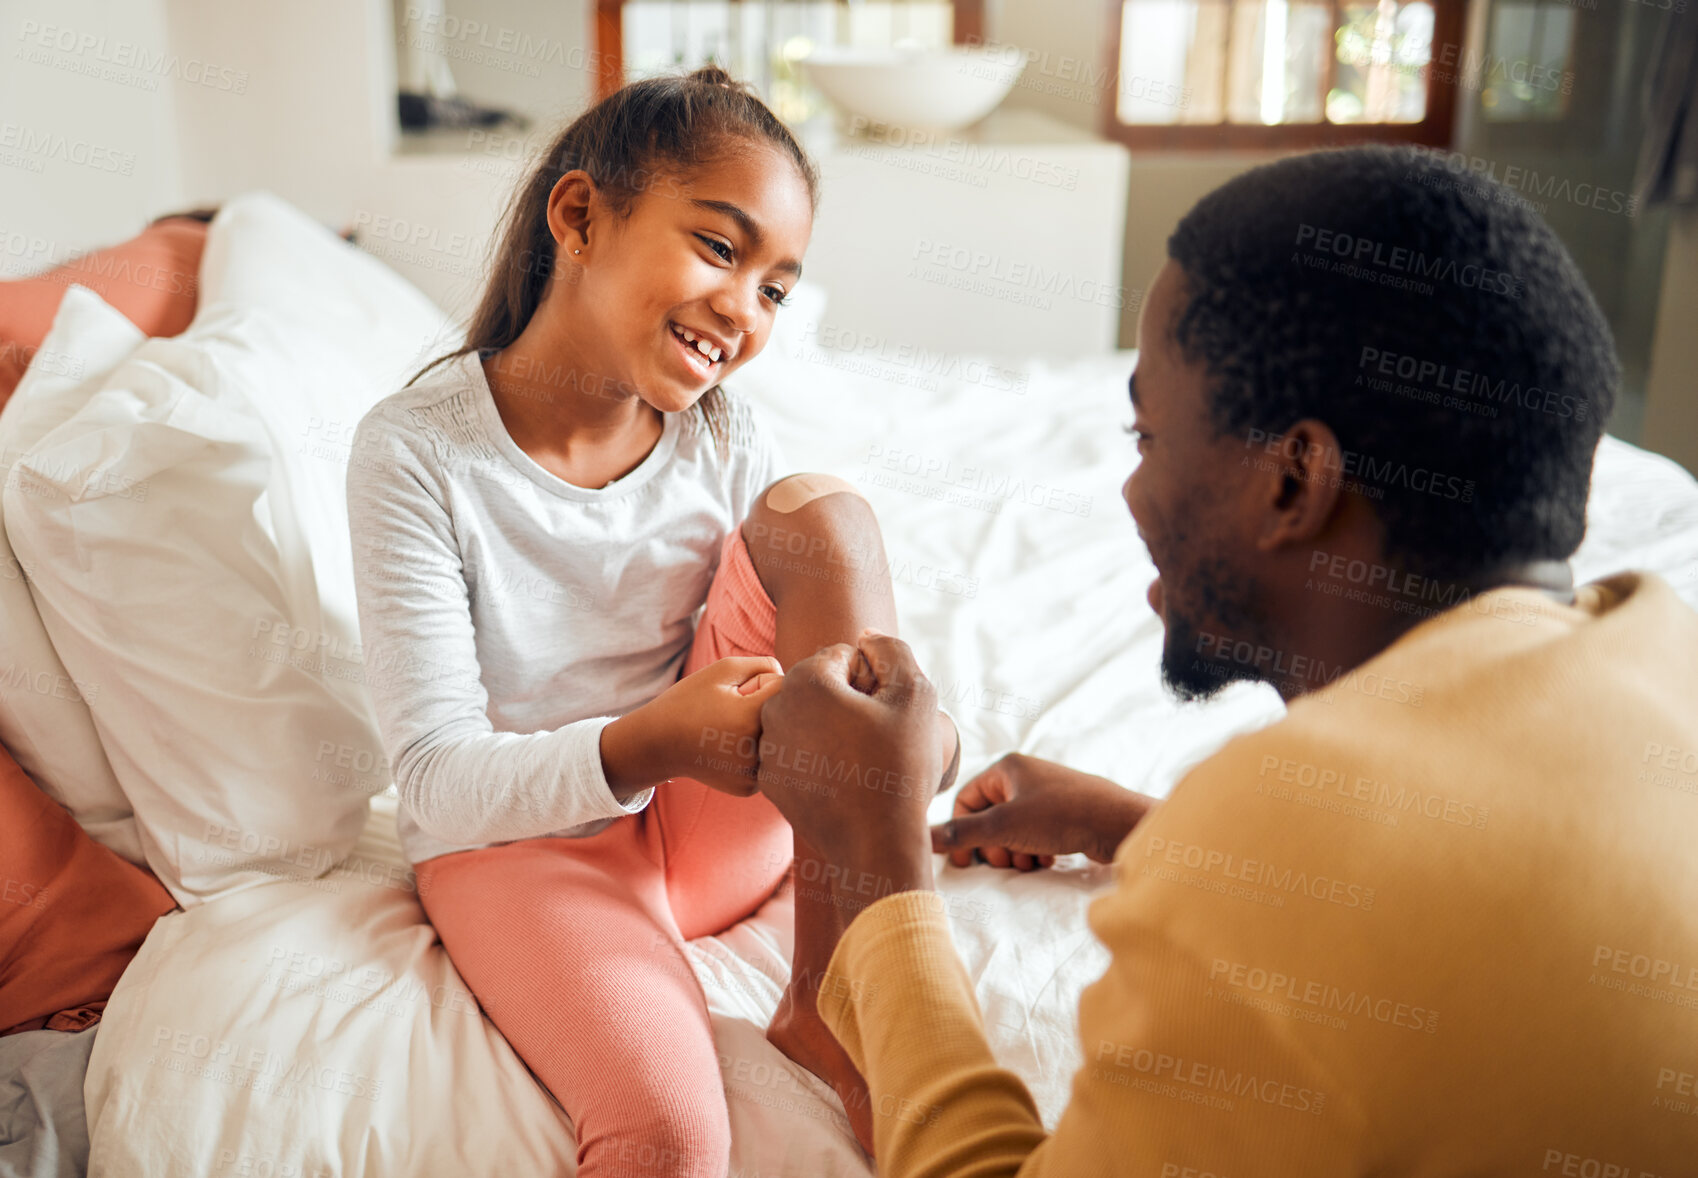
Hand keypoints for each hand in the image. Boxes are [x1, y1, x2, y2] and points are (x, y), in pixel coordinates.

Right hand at [601, 656, 783, 797]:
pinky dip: (755, 752)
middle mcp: (757, 751)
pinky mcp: (749, 788)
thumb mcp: (723, 669)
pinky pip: (767, 762)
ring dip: (762, 732)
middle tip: (732, 712)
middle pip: (785, 717)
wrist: (657, 744)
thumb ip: (765, 665)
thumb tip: (796, 682)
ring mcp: (754, 774)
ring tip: (729, 730)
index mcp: (752, 717)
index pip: (785, 688)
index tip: (738, 691)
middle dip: (766, 709)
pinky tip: (729, 749)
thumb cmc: (689, 700)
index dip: (761, 684)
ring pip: (778, 742)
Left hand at [755, 630, 940, 899]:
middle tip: (876, 738)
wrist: (877, 843)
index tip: (885, 713)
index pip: (844, 657)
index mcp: (806, 680)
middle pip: (821, 687)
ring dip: (833, 730)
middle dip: (848, 703)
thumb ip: (891, 650)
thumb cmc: (900, 766)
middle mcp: (775, 708)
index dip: (873, 681)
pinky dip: (819, 760)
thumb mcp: (915, 695)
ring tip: (861, 760)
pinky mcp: (771, 781)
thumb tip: (864, 637)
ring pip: (809, 720)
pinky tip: (843, 781)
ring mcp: (768, 748)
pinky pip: (799, 753)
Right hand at [930, 753, 1155, 869]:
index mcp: (1007, 768)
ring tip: (1031, 861)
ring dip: (1015, 851)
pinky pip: (1035, 834)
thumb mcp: (1003, 827)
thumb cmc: (1060, 816)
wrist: (1117, 823)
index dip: (960, 831)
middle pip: (989, 817)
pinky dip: (1035, 850)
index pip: (966, 800)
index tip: (963, 862)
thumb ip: (962, 833)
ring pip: (1012, 830)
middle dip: (994, 845)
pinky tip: (1048, 859)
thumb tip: (924, 836)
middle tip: (1006, 861)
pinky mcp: (1064, 812)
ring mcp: (1046, 794)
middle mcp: (1025, 776)